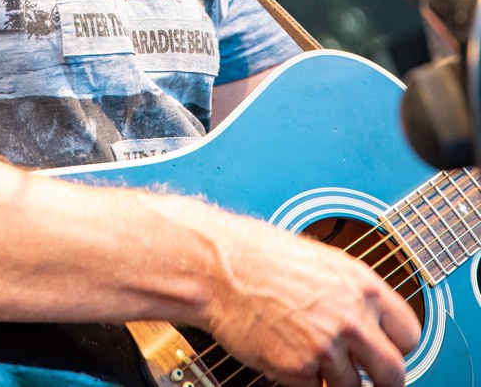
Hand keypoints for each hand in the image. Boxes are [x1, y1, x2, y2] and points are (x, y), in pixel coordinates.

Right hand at [201, 210, 420, 386]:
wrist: (220, 267)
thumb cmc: (262, 256)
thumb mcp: (322, 262)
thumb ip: (352, 294)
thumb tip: (371, 321)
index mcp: (363, 287)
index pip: (410, 335)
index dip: (397, 345)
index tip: (386, 349)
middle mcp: (352, 319)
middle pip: (394, 374)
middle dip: (380, 379)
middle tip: (363, 373)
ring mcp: (326, 348)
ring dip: (335, 379)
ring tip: (311, 353)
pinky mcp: (299, 370)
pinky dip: (304, 380)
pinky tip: (288, 353)